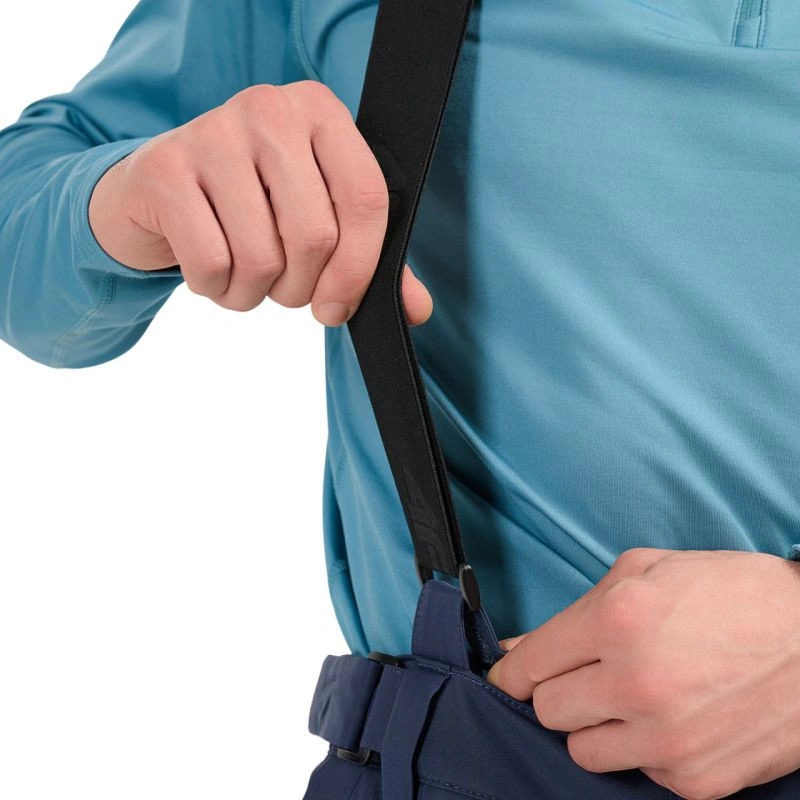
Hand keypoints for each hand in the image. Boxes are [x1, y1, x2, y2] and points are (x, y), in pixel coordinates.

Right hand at [88, 81, 431, 325]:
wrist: (157, 192)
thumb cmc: (252, 206)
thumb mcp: (316, 217)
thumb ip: (368, 259)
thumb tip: (417, 310)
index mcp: (321, 114)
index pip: (366, 199)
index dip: (359, 270)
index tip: (338, 307)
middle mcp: (270, 110)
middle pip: (315, 236)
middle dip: (301, 289)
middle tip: (284, 290)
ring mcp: (212, 134)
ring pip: (262, 258)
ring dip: (255, 294)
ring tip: (243, 277)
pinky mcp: (164, 170)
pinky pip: (211, 264)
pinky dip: (216, 289)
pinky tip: (211, 272)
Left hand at [487, 548, 799, 799]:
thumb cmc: (731, 592)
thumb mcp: (645, 570)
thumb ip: (576, 610)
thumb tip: (517, 649)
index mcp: (618, 620)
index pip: (529, 663)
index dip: (514, 669)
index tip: (512, 674)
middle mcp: (637, 683)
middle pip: (548, 710)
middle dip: (558, 690)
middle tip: (586, 674)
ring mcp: (667, 739)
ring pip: (582, 750)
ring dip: (594, 725)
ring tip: (629, 697)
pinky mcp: (696, 781)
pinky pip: (636, 773)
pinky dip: (642, 749)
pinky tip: (672, 718)